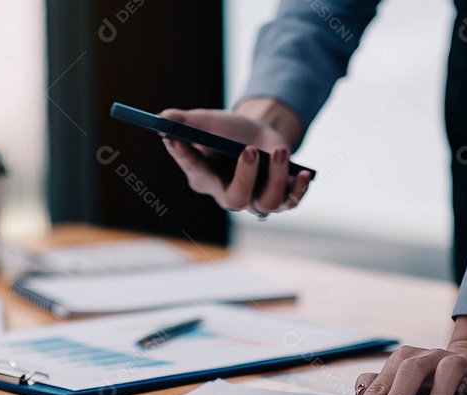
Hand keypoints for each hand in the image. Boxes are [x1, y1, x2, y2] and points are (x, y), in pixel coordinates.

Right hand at [160, 99, 311, 216]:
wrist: (259, 133)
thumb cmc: (228, 132)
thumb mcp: (206, 122)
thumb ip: (183, 122)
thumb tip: (162, 120)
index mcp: (205, 177)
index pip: (193, 169)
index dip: (183, 155)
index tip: (175, 139)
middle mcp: (229, 194)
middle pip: (235, 198)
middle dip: (244, 176)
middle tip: (249, 150)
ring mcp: (255, 198)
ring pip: (266, 202)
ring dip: (277, 177)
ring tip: (279, 150)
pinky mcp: (279, 196)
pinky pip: (290, 201)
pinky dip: (298, 190)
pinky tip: (304, 173)